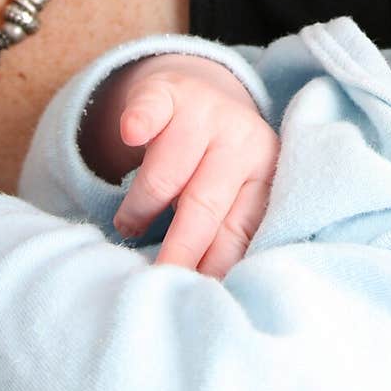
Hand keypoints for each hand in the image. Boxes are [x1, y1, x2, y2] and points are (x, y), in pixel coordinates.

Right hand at [111, 54, 279, 278]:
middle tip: (160, 280)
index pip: (238, 230)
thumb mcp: (232, 198)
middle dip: (181, 248)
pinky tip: (132, 133)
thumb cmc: (215, 167)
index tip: (196, 299)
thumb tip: (203, 296)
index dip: (215, 267)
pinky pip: (152, 108)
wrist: (200, 94)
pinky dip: (141, 121)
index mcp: (262, 175)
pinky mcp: (170, 92)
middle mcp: (240, 140)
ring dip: (141, 207)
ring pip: (167, 172)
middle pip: (204, 204)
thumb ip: (221, 237)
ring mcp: (205, 112)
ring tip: (129, 227)